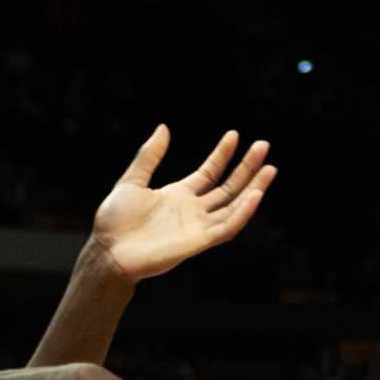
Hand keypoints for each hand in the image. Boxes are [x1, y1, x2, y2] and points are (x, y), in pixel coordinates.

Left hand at [87, 127, 276, 283]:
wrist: (109, 251)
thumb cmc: (115, 221)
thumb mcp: (132, 180)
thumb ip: (149, 156)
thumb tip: (163, 128)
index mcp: (179, 195)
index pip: (209, 173)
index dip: (222, 155)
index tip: (234, 135)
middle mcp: (193, 210)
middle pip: (228, 187)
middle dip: (246, 167)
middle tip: (264, 145)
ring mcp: (198, 226)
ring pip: (234, 206)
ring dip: (253, 188)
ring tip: (270, 168)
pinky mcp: (199, 242)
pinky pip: (227, 227)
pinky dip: (242, 212)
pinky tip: (254, 195)